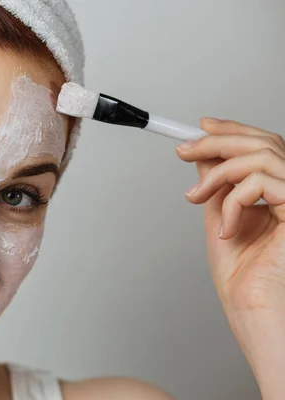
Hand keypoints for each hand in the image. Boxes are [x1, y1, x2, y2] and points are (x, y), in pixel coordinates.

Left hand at [176, 118, 284, 398]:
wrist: (250, 306)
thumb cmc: (240, 272)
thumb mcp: (220, 213)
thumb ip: (217, 182)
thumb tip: (204, 154)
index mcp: (279, 189)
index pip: (262, 144)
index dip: (233, 129)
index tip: (201, 126)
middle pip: (263, 142)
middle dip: (217, 141)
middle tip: (184, 150)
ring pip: (260, 156)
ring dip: (217, 173)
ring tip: (195, 197)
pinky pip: (259, 182)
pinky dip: (231, 200)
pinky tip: (225, 226)